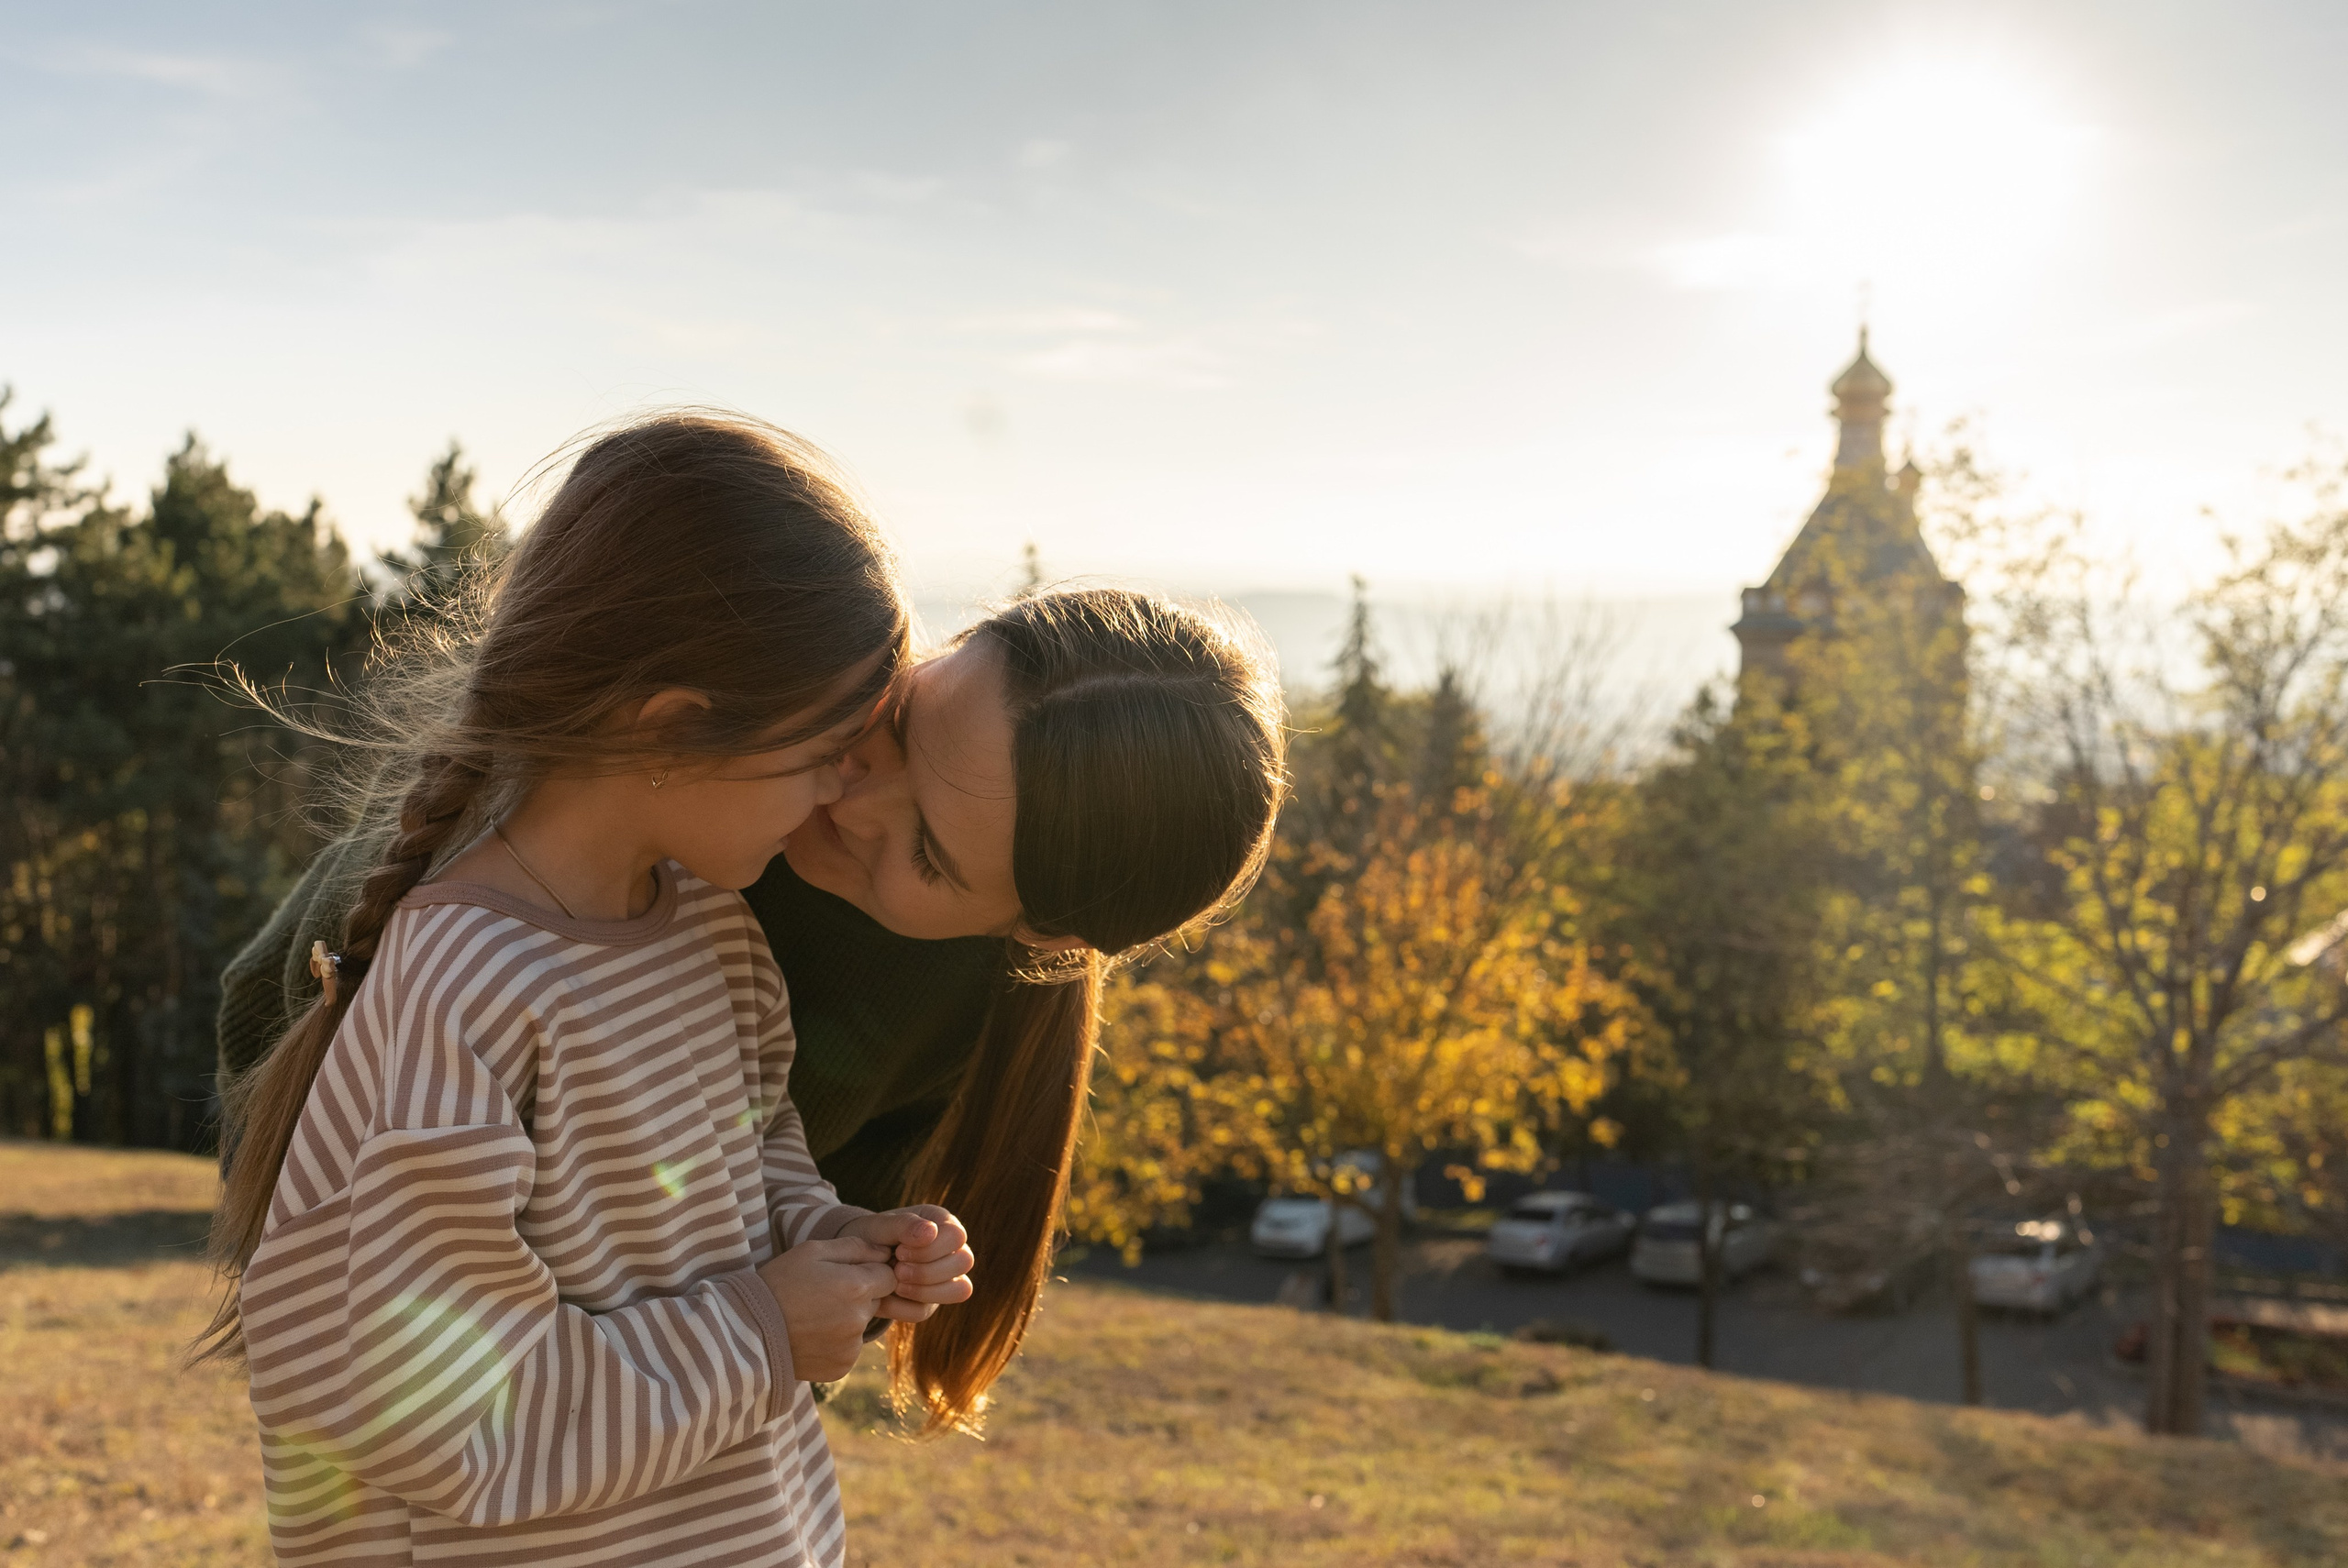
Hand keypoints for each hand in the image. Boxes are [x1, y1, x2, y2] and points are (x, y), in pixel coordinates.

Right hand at [755, 1237, 897, 1383]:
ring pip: (862, 1325)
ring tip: (813, 1316)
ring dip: (847, 1319)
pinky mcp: (841, 1367)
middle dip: (858, 1295)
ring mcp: (851, 1347)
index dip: (870, 1272)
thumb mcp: (812, 1251)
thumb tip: (885, 1252)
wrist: (746, 1331)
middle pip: (876, 1301)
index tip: (846, 1274)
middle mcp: (860, 1319)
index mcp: (857, 1286)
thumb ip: (855, 1247)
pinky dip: (836, 1342)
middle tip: (823, 1295)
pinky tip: (811, 1336)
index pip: (889, 1275)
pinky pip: (849, 1349)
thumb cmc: (778, 1283)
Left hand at [841, 1205, 974, 1321]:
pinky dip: (900, 1307)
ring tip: (894, 1283)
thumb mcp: (881, 1226)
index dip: (929, 1249)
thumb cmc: (871, 1236)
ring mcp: (945, 1278)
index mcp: (942, 1223)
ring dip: (922, 1291)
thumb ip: (904, 1224)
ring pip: (959, 1290)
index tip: (900, 1251)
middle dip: (927, 1271)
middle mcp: (951, 1249)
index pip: (956, 1236)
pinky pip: (925, 1311)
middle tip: (897, 1269)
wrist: (854, 1261)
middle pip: (964, 1261)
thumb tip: (930, 1231)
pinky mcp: (929, 1302)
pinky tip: (885, 1295)